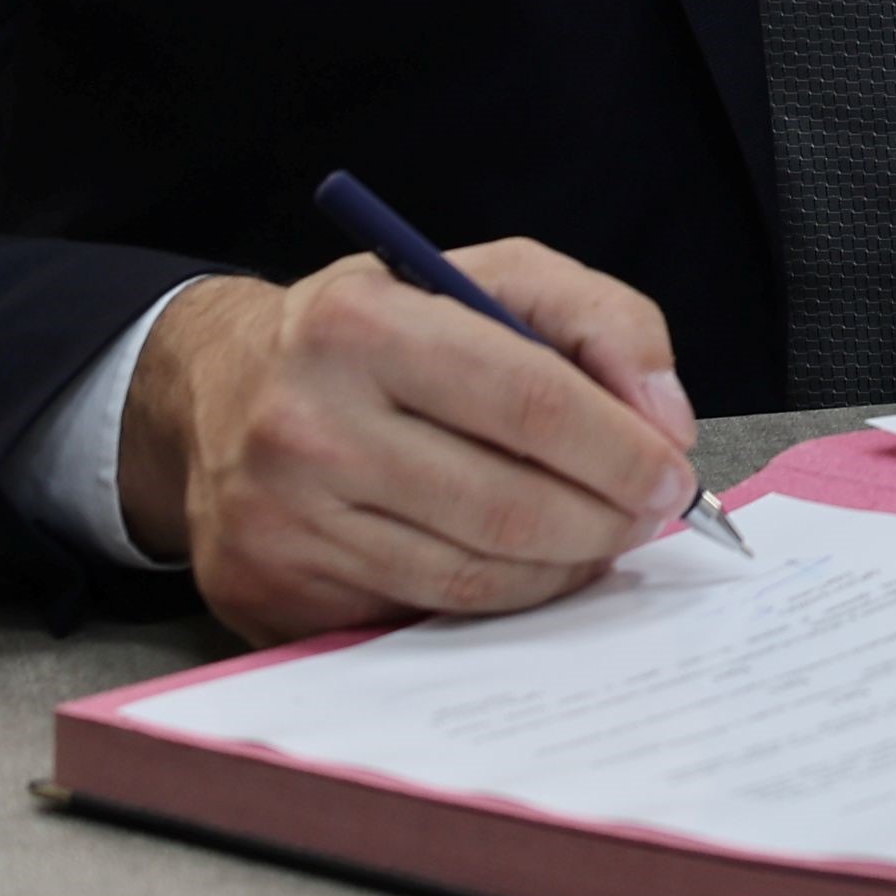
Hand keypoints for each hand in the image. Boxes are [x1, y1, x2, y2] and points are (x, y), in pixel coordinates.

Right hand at [119, 239, 707, 638]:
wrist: (223, 390)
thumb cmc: (379, 331)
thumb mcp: (487, 278)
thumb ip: (599, 321)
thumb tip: (666, 421)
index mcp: (361, 324)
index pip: (528, 399)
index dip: (620, 448)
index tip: (672, 474)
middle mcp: (306, 423)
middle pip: (507, 506)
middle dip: (606, 521)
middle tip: (646, 516)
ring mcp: (281, 519)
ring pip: (471, 578)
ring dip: (561, 569)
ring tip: (595, 539)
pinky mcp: (271, 593)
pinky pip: (423, 617)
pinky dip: (496, 603)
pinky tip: (521, 566)